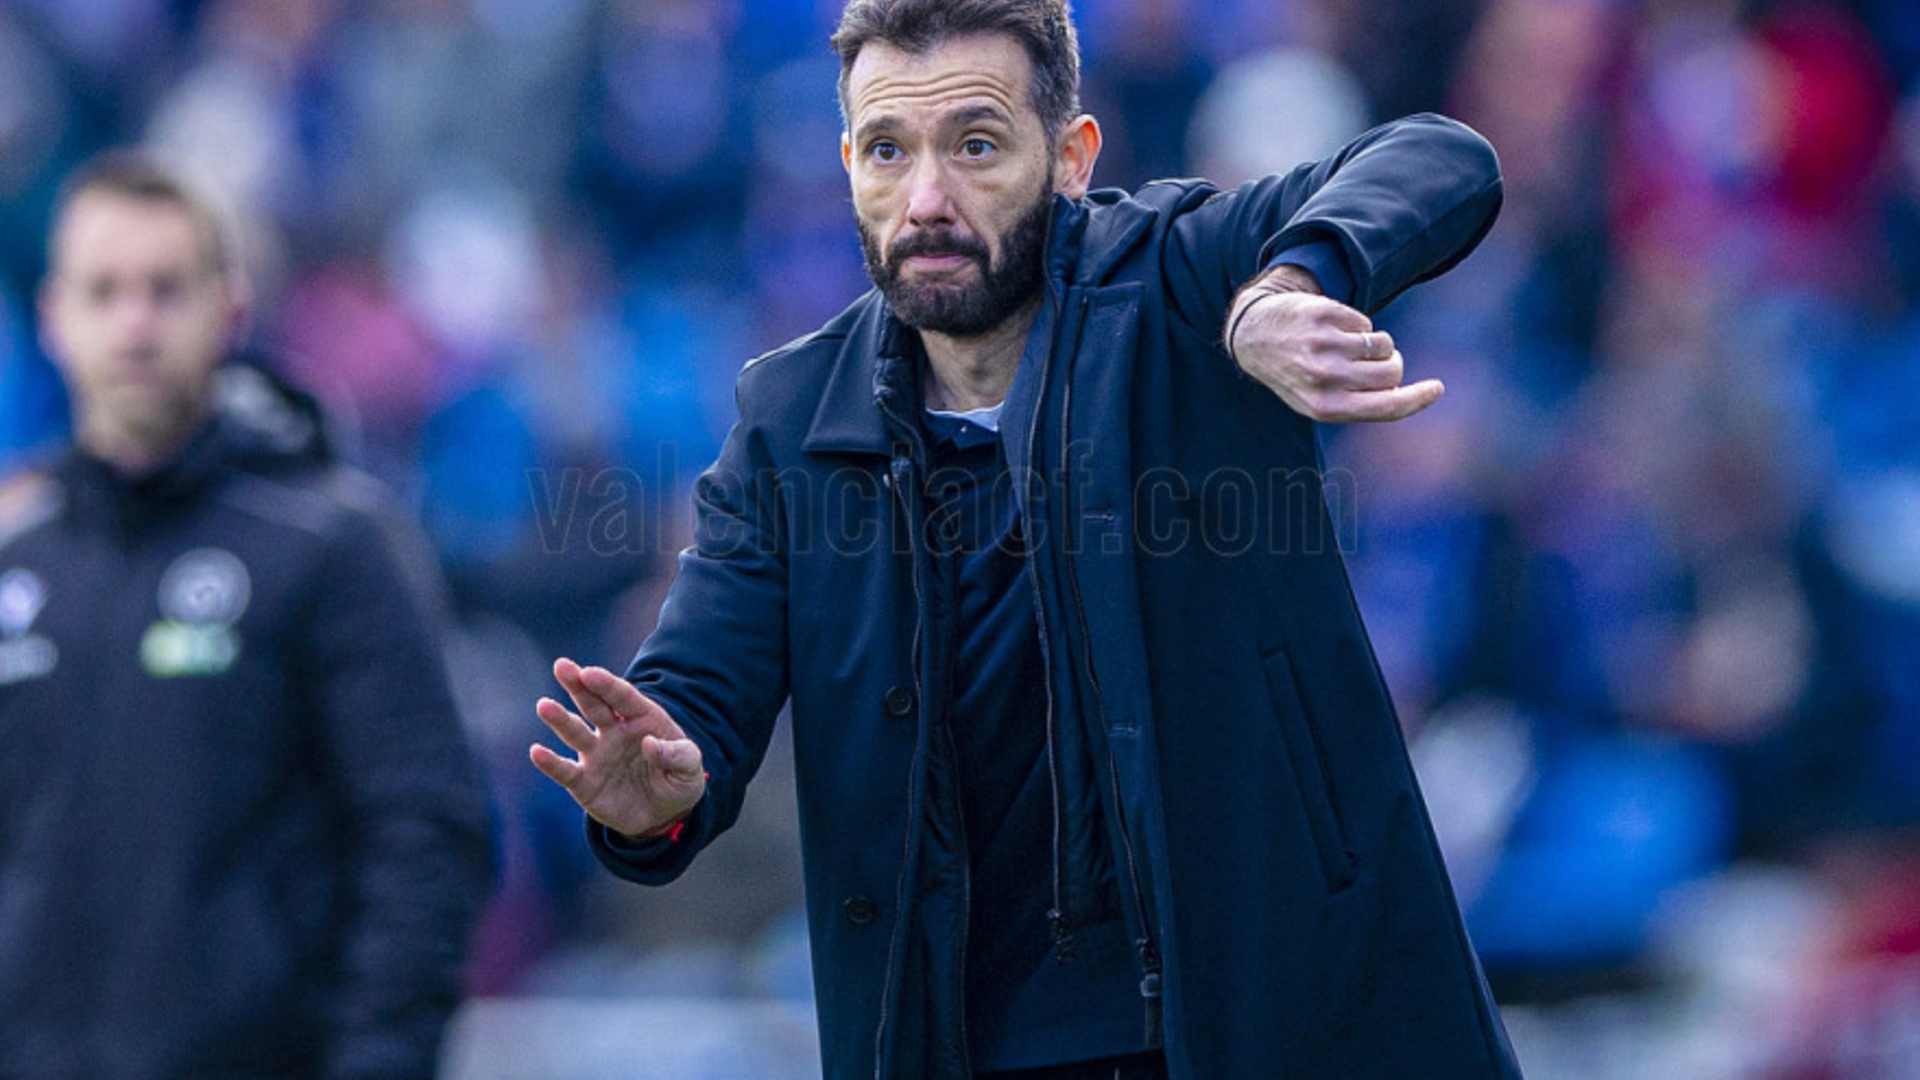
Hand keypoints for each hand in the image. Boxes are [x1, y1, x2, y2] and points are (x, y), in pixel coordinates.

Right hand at [529, 658, 705, 838]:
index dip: (607, 684)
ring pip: (575, 732)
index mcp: (642, 719)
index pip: (623, 697)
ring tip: (544, 706)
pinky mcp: (584, 782)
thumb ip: (677, 754)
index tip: (589, 672)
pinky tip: (537, 752)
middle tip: (562, 666)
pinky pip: (565, 771)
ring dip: (560, 720)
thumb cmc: (678, 781)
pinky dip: (551, 763)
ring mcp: (596, 755)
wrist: (663, 814)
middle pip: (594, 704)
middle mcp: (614, 731)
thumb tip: (650, 744)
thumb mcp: (690, 768)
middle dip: (578, 685)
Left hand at [1227, 273, 1441, 422]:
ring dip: (1376, 345)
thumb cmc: (1295, 374)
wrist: (1254, 336)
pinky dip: (1358, 326)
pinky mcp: (1324, 316)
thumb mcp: (1318, 401)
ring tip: (1349, 346)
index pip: (1386, 406)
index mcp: (1325, 407)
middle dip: (1392, 366)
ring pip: (1384, 344)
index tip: (1437, 388)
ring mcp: (1323, 345)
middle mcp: (1324, 378)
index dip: (1418, 399)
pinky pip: (1367, 323)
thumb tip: (1406, 393)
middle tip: (1375, 363)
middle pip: (1392, 372)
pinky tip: (1332, 330)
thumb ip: (1360, 402)